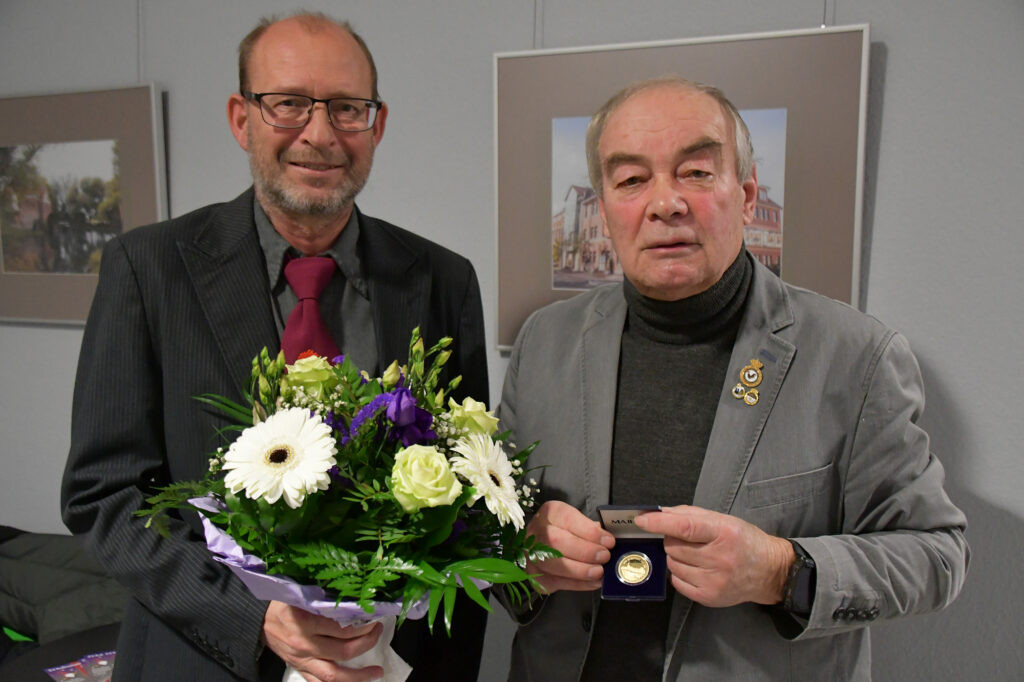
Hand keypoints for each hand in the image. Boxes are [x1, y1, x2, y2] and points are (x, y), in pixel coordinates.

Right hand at [262, 601, 383, 681]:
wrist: (258, 620)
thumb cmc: (281, 603)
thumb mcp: (300, 593)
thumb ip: (323, 598)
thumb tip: (352, 595)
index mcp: (306, 623)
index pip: (342, 629)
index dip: (363, 626)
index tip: (374, 618)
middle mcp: (305, 645)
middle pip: (343, 651)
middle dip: (366, 643)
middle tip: (378, 633)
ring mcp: (302, 660)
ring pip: (334, 675)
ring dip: (358, 676)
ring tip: (376, 672)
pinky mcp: (299, 668)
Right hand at [525, 501, 614, 593]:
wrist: (541, 543)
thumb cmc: (564, 531)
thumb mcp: (577, 522)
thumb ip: (591, 529)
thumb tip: (609, 541)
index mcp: (550, 512)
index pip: (567, 519)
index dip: (589, 532)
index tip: (608, 541)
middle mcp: (537, 531)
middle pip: (557, 541)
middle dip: (585, 551)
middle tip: (604, 557)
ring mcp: (532, 553)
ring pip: (553, 563)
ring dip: (580, 570)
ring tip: (599, 572)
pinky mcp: (534, 574)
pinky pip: (555, 581)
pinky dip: (577, 584)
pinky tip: (592, 582)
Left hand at [635, 505, 793, 607]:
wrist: (770, 572)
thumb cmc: (745, 542)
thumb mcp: (724, 520)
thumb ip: (691, 515)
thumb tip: (661, 513)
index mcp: (724, 533)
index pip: (685, 527)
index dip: (660, 522)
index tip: (642, 520)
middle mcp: (719, 558)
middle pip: (673, 546)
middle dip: (673, 540)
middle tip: (689, 540)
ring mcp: (713, 581)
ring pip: (672, 564)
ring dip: (676, 557)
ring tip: (696, 555)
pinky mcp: (708, 597)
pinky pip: (677, 582)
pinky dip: (680, 573)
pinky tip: (697, 569)